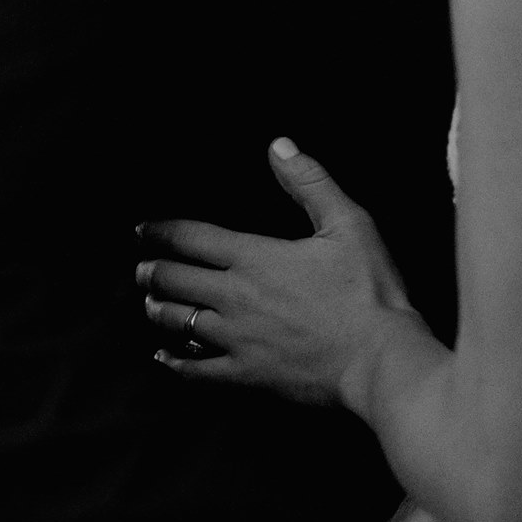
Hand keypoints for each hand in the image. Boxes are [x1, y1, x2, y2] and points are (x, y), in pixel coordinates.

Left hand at [137, 138, 426, 408]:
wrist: (380, 360)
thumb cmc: (369, 292)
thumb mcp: (349, 225)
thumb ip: (310, 183)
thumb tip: (279, 146)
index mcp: (255, 257)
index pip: (191, 238)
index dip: (161, 232)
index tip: (142, 231)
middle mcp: (235, 297)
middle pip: (174, 280)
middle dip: (152, 273)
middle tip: (141, 270)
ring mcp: (237, 339)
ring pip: (178, 322)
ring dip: (159, 310)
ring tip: (151, 304)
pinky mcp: (247, 376)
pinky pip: (197, 371)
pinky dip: (176, 362)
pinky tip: (165, 357)